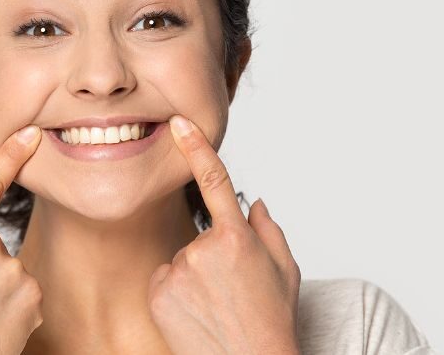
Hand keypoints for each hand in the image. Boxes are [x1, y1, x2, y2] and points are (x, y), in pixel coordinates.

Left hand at [148, 115, 301, 354]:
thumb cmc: (273, 321)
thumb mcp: (285, 270)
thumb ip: (268, 230)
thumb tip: (251, 202)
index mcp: (237, 238)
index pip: (214, 181)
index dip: (196, 147)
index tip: (180, 122)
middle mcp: (203, 249)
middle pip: (201, 238)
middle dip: (214, 257)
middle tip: (233, 291)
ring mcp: (178, 271)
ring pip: (182, 260)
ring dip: (195, 278)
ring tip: (216, 307)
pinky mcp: (158, 292)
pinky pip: (165, 279)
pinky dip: (177, 293)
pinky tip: (196, 314)